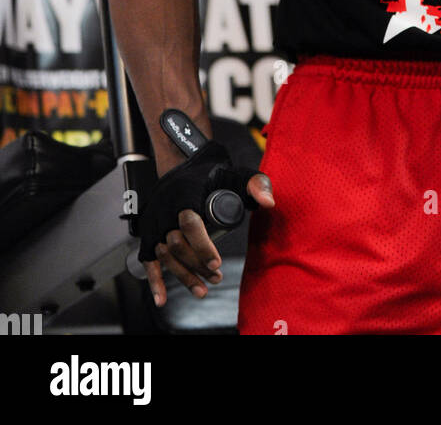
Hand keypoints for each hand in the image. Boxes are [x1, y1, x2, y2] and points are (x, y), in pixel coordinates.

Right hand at [143, 170, 273, 307]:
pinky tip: (162, 299)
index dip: (201, 245)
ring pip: (164, 254)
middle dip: (196, 264)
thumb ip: (257, 184)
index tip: (216, 263)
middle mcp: (165, 208)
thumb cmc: (213, 172)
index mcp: (185, 192)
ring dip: (182, 275)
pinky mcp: (148, 232)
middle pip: (176, 243)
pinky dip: (153, 280)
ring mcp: (155, 222)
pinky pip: (147, 258)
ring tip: (202, 290)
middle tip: (216, 277)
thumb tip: (268, 204)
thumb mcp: (237, 173)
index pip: (189, 222)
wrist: (182, 165)